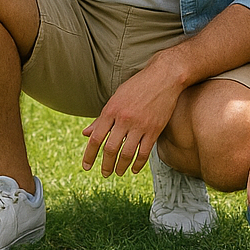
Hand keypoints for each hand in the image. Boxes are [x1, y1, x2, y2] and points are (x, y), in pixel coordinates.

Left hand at [80, 62, 182, 176]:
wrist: (164, 76)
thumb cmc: (137, 86)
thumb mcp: (116, 98)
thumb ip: (101, 118)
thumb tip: (85, 134)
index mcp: (112, 109)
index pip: (96, 138)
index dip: (89, 155)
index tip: (86, 167)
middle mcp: (124, 118)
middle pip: (110, 149)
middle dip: (106, 165)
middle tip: (105, 173)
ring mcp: (140, 125)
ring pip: (127, 154)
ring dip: (121, 167)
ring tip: (118, 172)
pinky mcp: (154, 129)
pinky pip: (144, 153)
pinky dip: (138, 164)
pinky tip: (134, 169)